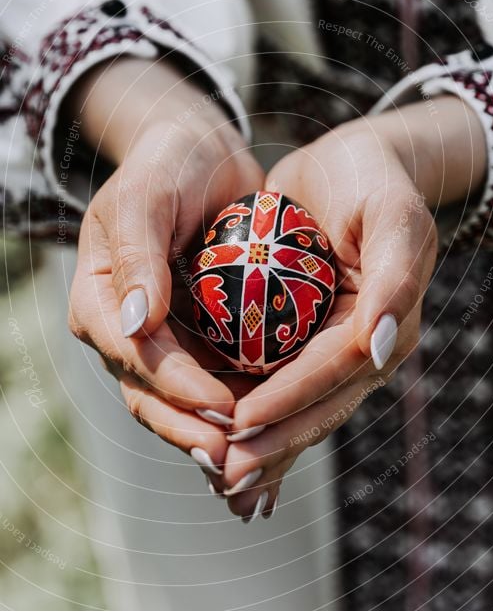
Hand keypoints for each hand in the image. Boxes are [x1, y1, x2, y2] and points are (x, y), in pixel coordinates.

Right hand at [67, 57, 263, 474]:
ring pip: (180, 399)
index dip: (175, 386)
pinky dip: (237, 405)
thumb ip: (137, 257)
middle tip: (234, 458)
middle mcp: (126, 328)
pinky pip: (213, 378)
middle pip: (150, 393)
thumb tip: (133, 324)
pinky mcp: (197, 336)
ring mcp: (162, 337)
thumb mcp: (146, 198)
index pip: (132, 355)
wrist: (202, 155)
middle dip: (190, 427)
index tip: (222, 406)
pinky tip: (270, 428)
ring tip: (254, 459)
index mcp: (100, 299)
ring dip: (212, 430)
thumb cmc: (168, 166)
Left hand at [219, 96, 486, 518]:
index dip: (290, 400)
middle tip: (226, 478)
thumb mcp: (392, 217)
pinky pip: (279, 382)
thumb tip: (377, 349)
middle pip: (316, 406)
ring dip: (262, 446)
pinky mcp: (304, 336)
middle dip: (273, 444)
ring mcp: (331, 346)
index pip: (333, 371)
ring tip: (221, 481)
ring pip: (297, 407)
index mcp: (387, 325)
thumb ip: (394, 280)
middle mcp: (360, 346)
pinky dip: (255, 415)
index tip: (242, 425)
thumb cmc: (373, 181)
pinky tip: (222, 440)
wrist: (352, 162)